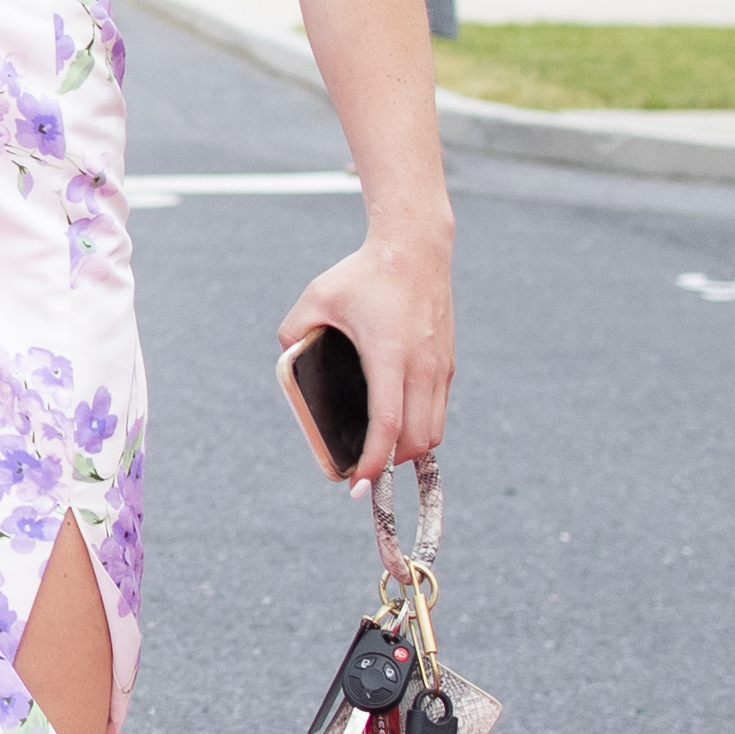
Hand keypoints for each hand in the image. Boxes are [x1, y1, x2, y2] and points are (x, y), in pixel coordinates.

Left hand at [281, 231, 452, 474]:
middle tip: (361, 474)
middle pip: (417, 439)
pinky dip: (419, 428)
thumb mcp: (316, 297)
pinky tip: (396, 428)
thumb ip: (294, 333)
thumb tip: (287, 361)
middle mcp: (422, 366)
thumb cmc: (363, 273)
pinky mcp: (447, 363)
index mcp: (390, 355)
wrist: (416, 247)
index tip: (358, 485)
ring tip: (379, 455)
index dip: (374, 462)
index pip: (388, 424)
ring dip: (408, 450)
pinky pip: (437, 411)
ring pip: (433, 431)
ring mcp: (440, 366)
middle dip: (389, 465)